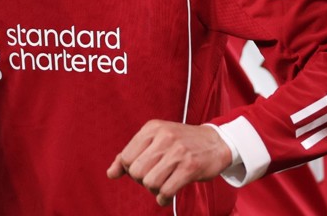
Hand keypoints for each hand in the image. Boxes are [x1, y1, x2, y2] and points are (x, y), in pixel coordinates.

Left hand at [107, 120, 233, 206]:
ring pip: (150, 182)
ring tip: (162, 185)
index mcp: (152, 128)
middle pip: (136, 172)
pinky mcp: (190, 167)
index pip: (126, 157)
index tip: (144, 170)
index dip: (131, 170)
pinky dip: (164, 198)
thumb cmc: (181, 143)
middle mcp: (164, 137)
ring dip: (154, 190)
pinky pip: (166, 191)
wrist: (216, 142)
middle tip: (154, 178)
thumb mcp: (155, 140)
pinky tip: (168, 195)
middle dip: (142, 181)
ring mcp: (178, 152)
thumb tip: (110, 173)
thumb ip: (130, 155)